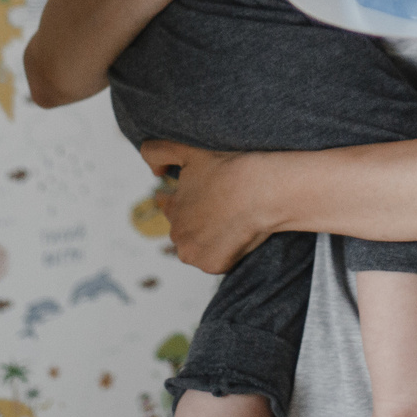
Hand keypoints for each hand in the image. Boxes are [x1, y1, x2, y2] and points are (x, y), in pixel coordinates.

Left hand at [137, 140, 272, 272]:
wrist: (263, 190)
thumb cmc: (229, 168)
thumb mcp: (188, 149)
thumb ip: (158, 152)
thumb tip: (153, 173)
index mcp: (172, 209)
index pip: (171, 207)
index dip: (185, 199)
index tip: (201, 195)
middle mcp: (178, 236)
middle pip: (186, 230)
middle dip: (198, 221)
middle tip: (220, 208)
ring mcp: (195, 254)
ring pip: (199, 247)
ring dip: (209, 239)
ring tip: (230, 222)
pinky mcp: (214, 266)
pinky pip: (218, 260)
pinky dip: (226, 252)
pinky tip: (238, 235)